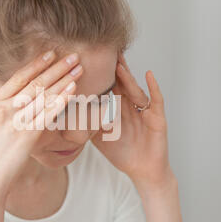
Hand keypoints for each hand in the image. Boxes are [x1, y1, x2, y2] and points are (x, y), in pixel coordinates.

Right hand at [0, 51, 82, 195]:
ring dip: (63, 79)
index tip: (51, 54)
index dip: (36, 64)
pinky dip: (61, 98)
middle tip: (72, 56)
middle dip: (56, 67)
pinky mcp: (26, 134)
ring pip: (43, 94)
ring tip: (78, 68)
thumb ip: (2, 107)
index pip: (18, 77)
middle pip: (33, 82)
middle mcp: (2, 108)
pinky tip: (73, 89)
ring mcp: (14, 120)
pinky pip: (48, 112)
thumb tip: (16, 95)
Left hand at [91, 53, 171, 190]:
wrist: (142, 170)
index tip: (89, 61)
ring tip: (119, 64)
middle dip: (114, 69)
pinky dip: (153, 87)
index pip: (108, 88)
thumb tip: (62, 116)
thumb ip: (85, 124)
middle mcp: (131, 106)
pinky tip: (148, 75)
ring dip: (127, 77)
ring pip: (135, 90)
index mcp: (117, 108)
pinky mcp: (157, 118)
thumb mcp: (98, 137)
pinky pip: (156, 100)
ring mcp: (145, 110)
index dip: (100, 76)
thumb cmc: (121, 153)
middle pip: (121, 83)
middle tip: (105, 51)